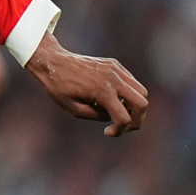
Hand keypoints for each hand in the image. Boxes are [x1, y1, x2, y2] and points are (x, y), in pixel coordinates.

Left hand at [24, 32, 148, 136]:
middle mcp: (114, 79)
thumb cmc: (58, 86)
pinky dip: (129, 93)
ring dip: (135, 105)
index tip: (107, 133)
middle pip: (142, 104)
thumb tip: (112, 116)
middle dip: (137, 120)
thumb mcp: (73, 108)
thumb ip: (96, 116)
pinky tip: (112, 98)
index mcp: (102, 91)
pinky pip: (131, 81)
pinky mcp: (115, 64)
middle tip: (123, 126)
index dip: (119, 131)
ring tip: (117, 111)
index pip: (123, 118)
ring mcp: (116, 69)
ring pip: (141, 91)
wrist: (52, 62)